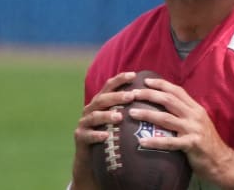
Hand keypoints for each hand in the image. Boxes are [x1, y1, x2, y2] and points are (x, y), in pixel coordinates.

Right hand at [71, 72, 136, 189]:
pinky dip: (96, 135)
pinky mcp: (80, 137)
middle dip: (116, 96)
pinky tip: (105, 136)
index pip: (109, 86)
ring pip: (94, 116)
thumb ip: (129, 107)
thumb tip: (153, 96)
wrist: (91, 158)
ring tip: (119, 117)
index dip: (120, 79)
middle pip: (102, 99)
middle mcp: (91, 109)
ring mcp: (84, 123)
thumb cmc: (110, 135)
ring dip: (107, 116)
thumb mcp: (118, 120)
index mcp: (100, 102)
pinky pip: (87, 135)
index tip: (134, 74)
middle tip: (131, 96)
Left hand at [128, 77, 233, 189]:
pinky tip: (141, 141)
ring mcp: (193, 129)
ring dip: (147, 114)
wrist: (222, 161)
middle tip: (133, 94)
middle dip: (149, 95)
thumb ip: (185, 113)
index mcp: (196, 108)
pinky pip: (170, 142)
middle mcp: (194, 115)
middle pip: (169, 100)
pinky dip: (155, 142)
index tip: (145, 81)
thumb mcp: (199, 122)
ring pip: (166, 118)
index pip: (177, 90)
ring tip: (132, 113)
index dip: (161, 84)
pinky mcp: (191, 144)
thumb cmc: (207, 142)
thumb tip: (166, 104)